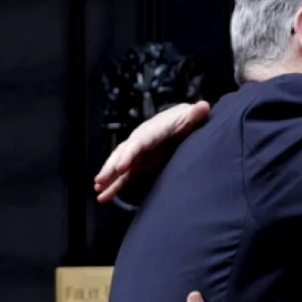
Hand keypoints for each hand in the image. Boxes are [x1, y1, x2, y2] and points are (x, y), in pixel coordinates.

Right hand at [94, 101, 211, 202]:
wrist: (181, 122)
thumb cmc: (185, 120)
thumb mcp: (191, 117)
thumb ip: (196, 114)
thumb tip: (203, 106)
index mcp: (152, 130)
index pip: (138, 142)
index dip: (129, 155)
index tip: (121, 167)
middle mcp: (140, 141)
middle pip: (122, 154)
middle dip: (110, 168)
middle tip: (100, 180)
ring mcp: (138, 154)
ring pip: (119, 166)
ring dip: (108, 178)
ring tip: (98, 190)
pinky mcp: (139, 164)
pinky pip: (124, 176)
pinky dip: (115, 185)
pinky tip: (104, 195)